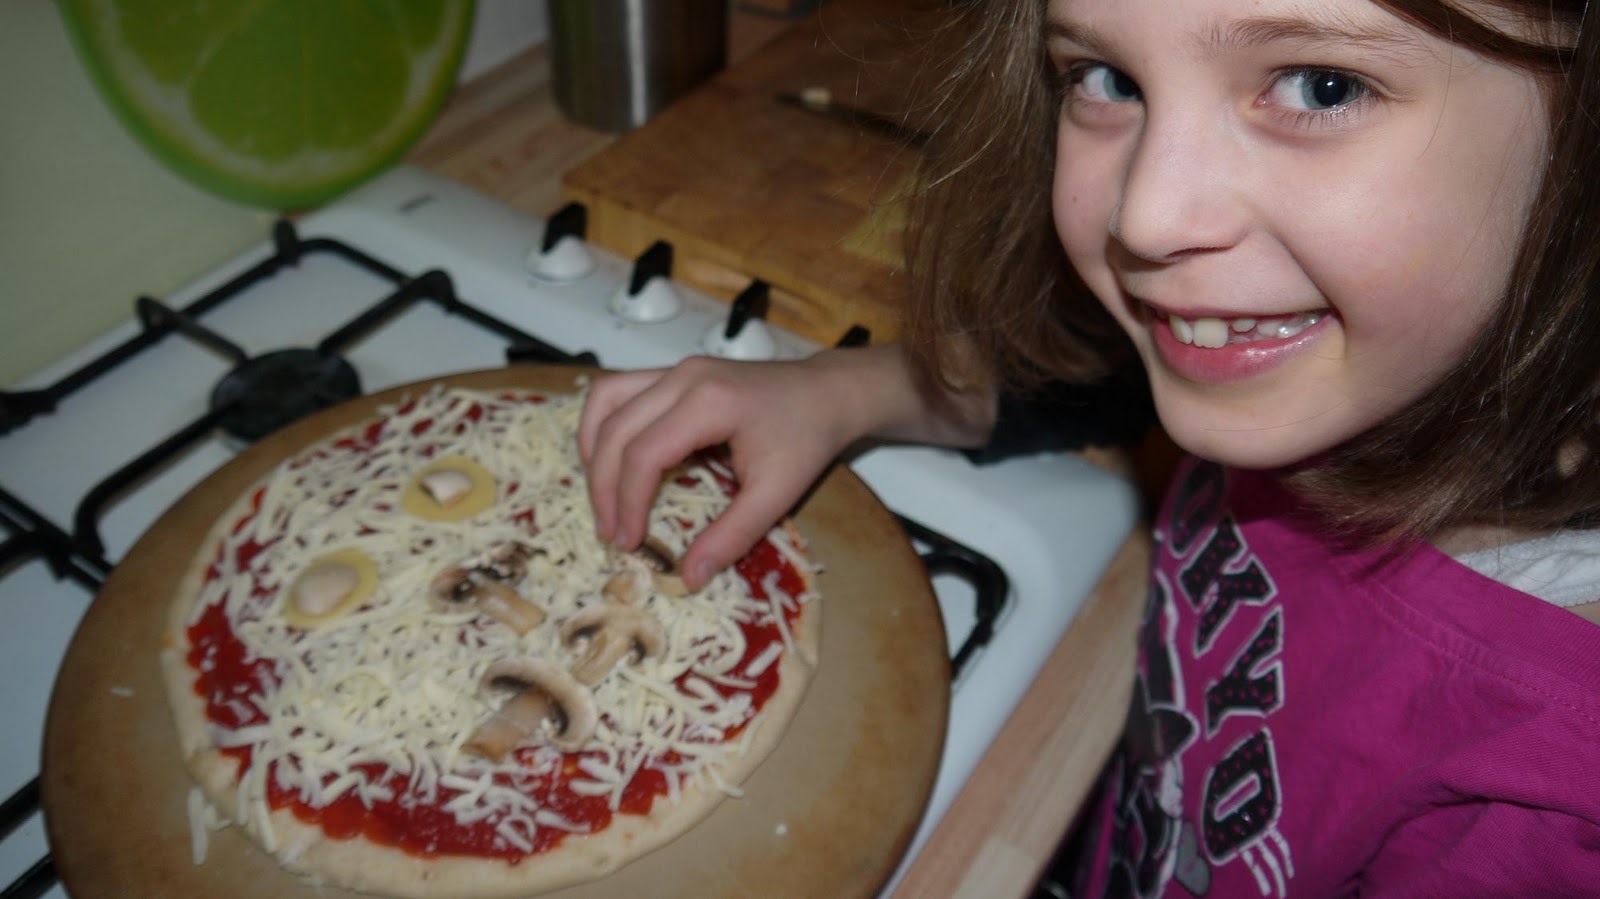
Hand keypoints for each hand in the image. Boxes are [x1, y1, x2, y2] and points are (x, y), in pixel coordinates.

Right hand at [578, 355, 869, 589]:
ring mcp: (676, 369)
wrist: (828, 393)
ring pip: (605, 401)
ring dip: (593, 449)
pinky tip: (609, 460)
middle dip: (603, 486)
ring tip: (601, 496)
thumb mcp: (777, 494)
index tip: (629, 543)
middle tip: (610, 532)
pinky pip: (619, 391)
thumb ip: (732, 536)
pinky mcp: (675, 372)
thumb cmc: (807, 438)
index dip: (627, 503)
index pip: (643, 453)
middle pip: (616, 429)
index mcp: (708, 402)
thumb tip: (688, 577)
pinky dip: (604, 426)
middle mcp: (683, 377)